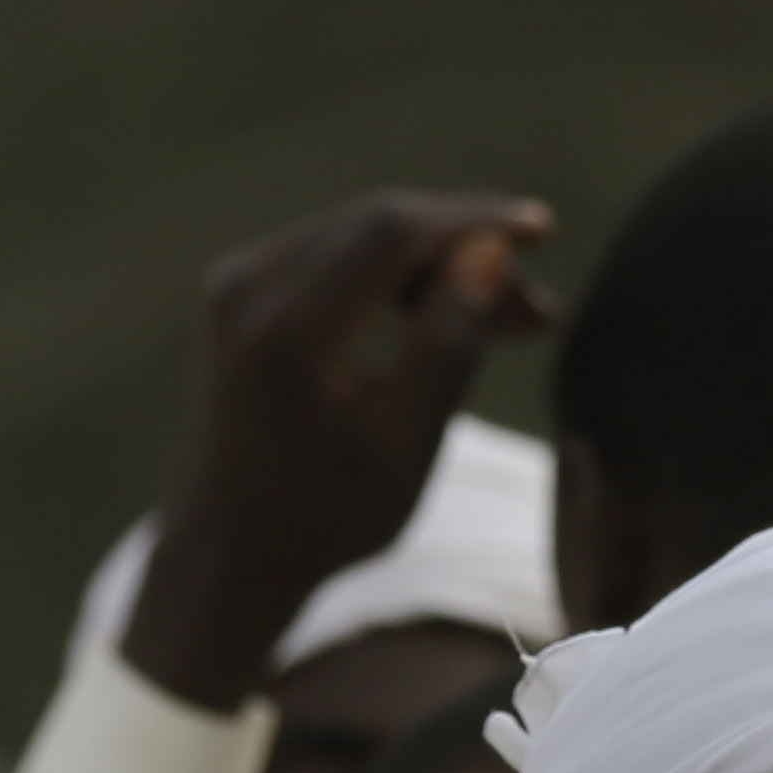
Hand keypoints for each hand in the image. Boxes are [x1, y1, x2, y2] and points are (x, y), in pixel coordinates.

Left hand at [116, 188, 555, 713]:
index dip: (473, 221)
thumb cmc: (328, 517)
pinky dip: (391, 276)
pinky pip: (331, 256)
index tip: (541, 230)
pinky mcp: (239, 291)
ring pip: (357, 236)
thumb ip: (449, 346)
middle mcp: (249, 288)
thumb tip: (491, 252)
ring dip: (434, 264)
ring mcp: (235, 284)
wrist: (231, 551)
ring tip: (505, 317)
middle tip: (535, 306)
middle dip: (463, 247)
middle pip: (376, 224)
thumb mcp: (407, 447)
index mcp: (287, 331)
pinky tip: (441, 311)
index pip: (391, 233)